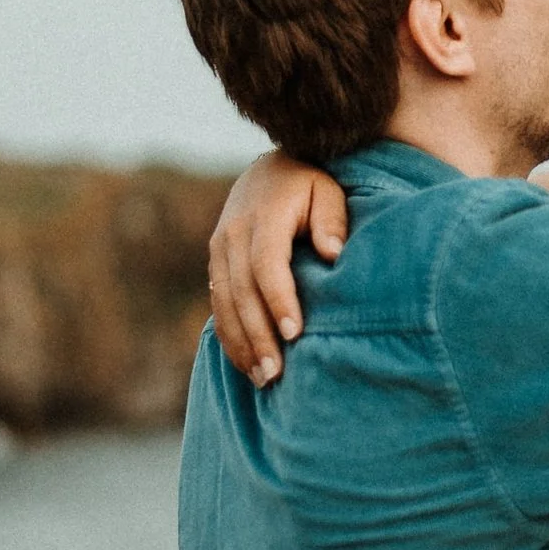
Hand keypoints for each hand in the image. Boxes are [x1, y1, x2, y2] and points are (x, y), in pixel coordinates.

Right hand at [209, 153, 349, 383]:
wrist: (269, 171)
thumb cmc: (310, 184)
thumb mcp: (328, 191)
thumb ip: (332, 219)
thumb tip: (333, 254)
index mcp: (262, 217)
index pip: (267, 264)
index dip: (279, 300)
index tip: (296, 333)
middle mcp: (232, 235)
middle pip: (242, 292)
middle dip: (258, 335)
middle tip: (277, 373)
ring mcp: (219, 250)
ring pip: (225, 304)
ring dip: (242, 343)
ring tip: (263, 379)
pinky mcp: (215, 265)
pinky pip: (218, 305)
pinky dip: (231, 337)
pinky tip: (247, 364)